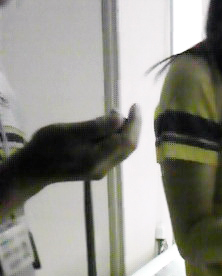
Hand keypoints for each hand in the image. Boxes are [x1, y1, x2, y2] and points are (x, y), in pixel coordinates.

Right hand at [24, 104, 140, 183]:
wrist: (33, 169)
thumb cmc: (47, 146)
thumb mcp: (68, 132)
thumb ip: (96, 127)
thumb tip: (120, 119)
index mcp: (96, 159)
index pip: (126, 141)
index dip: (134, 123)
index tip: (135, 105)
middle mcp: (102, 168)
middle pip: (128, 147)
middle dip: (132, 127)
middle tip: (126, 109)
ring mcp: (100, 170)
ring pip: (122, 150)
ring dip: (124, 132)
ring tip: (115, 115)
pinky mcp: (95, 169)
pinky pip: (114, 153)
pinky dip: (116, 139)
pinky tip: (108, 128)